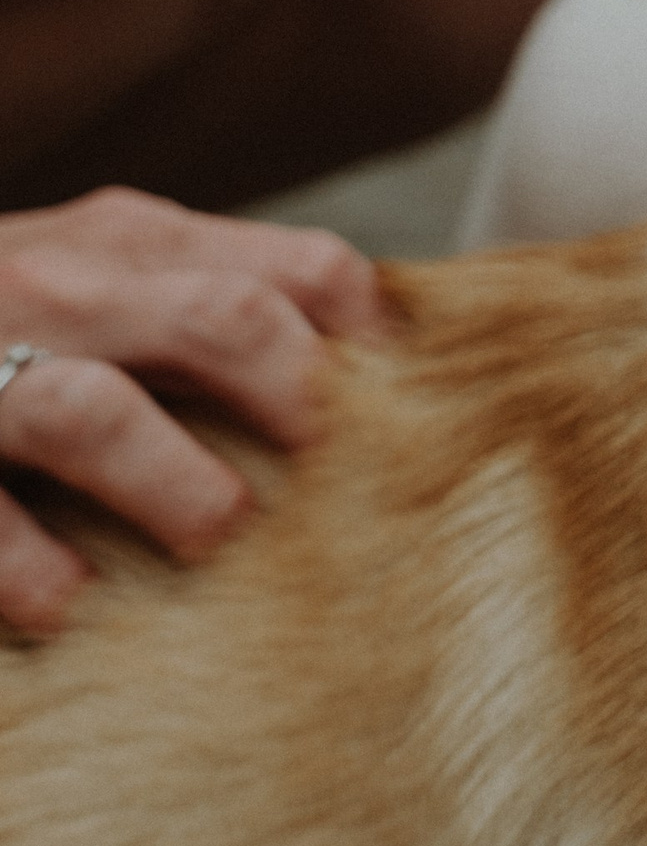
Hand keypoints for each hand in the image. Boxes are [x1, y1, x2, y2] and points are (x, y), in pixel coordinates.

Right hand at [0, 187, 381, 633]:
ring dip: (172, 483)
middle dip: (289, 398)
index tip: (409, 407)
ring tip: (213, 536)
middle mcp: (57, 286)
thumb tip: (366, 363)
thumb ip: (203, 300)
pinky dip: (27, 565)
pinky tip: (62, 603)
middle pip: (220, 323)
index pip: (291, 268)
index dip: (366, 337)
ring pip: (94, 412)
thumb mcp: (98, 277)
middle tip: (324, 472)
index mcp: (126, 242)